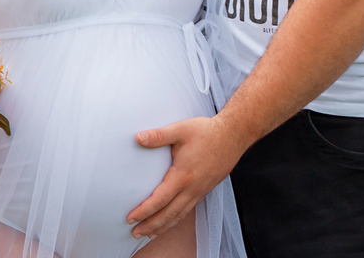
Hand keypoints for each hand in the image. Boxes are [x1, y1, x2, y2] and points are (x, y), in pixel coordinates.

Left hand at [127, 116, 246, 239]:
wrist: (233, 136)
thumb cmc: (206, 132)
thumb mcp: (180, 129)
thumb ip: (158, 135)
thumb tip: (138, 137)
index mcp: (183, 176)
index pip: (160, 200)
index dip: (144, 211)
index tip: (130, 218)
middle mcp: (192, 188)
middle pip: (168, 214)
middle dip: (151, 225)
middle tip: (135, 233)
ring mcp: (200, 191)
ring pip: (179, 215)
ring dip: (163, 226)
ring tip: (149, 233)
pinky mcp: (205, 190)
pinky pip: (188, 210)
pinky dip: (176, 219)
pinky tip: (170, 221)